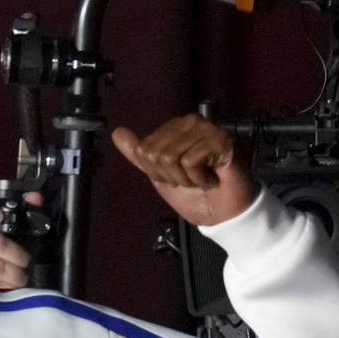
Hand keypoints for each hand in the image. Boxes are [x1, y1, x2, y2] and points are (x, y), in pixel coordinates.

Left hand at [111, 114, 259, 226]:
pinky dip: (199, 179)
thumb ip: (139, 154)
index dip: (157, 173)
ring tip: (203, 179)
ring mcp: (207, 129)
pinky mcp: (221, 140)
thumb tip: (116, 132)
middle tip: (191, 179)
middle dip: (171, 176)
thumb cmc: (194, 195)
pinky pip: (190, 161)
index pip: (143, 150)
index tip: (177, 177)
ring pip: (172, 157)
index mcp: (174, 128)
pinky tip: (212, 179)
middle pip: (156, 153)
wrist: (222, 215)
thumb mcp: (158, 176)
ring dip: (186, 179)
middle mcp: (190, 122)